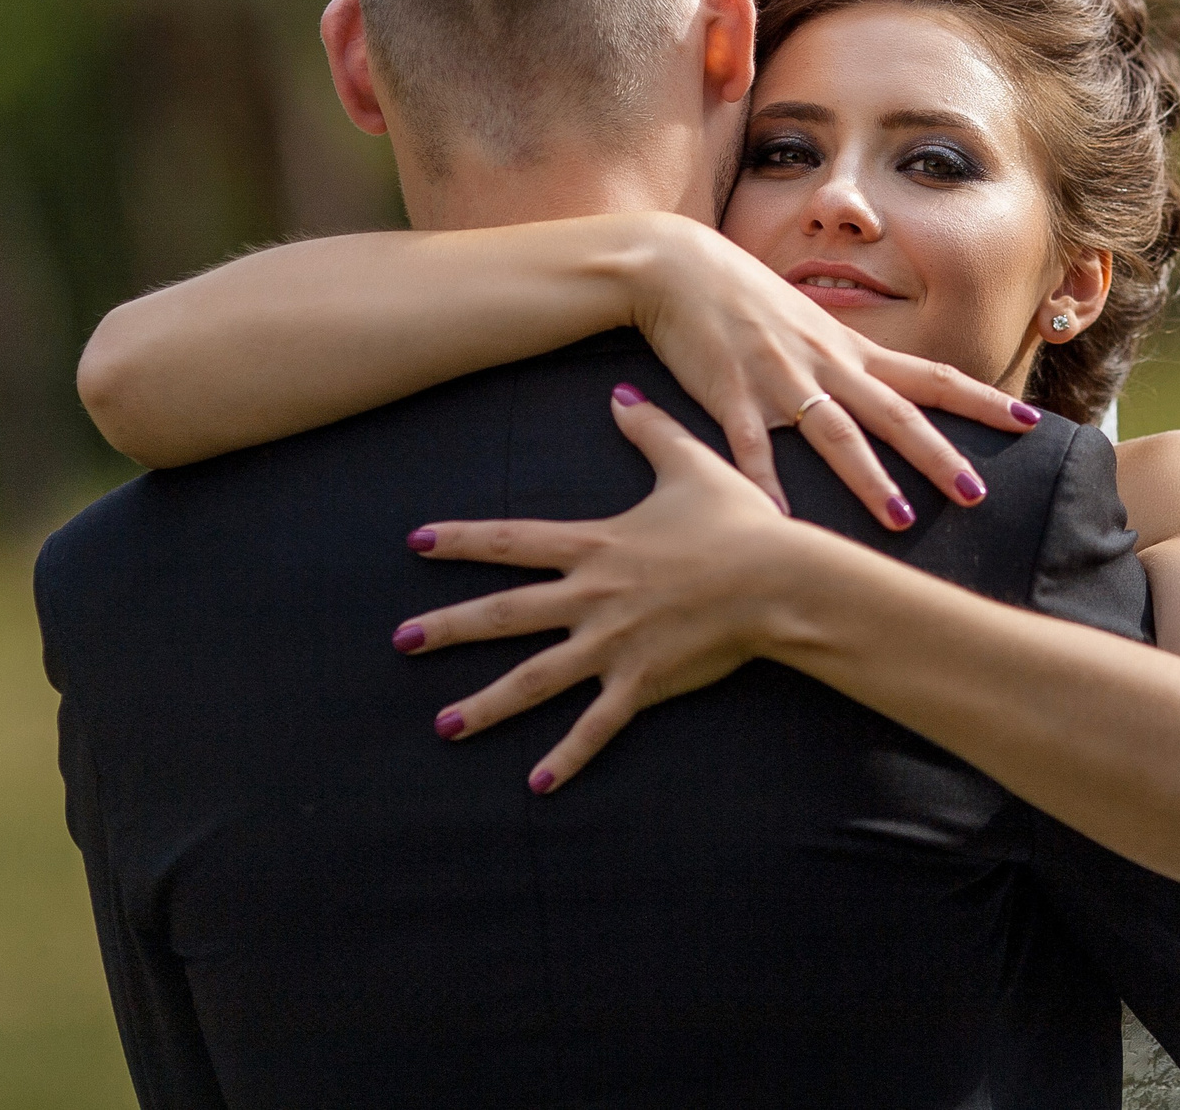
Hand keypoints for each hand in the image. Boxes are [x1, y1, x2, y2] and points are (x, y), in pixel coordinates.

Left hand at [396, 385, 835, 791]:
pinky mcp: (643, 682)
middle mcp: (593, 597)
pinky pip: (596, 725)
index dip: (462, 540)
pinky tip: (535, 786)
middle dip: (449, 628)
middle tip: (400, 642)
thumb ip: (650, 430)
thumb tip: (620, 393)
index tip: (415, 542)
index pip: (514, 542)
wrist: (780, 579)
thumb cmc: (741, 522)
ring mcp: (614, 644)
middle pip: (506, 614)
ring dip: (487, 704)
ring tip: (443, 726)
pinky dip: (566, 757)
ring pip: (537, 679)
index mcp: (598, 546)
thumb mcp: (692, 465)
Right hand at [632, 216, 1037, 527]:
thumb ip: (841, 363)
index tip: (1030, 422)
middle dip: (938, 455)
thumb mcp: (806, 325)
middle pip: (895, 413)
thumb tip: (880, 394)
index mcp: (849, 351)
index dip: (982, 401)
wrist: (675, 264)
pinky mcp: (728, 393)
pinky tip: (779, 522)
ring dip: (869, 479)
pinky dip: (764, 485)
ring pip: (835, 433)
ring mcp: (778, 378)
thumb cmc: (742, 298)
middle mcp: (825, 363)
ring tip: (902, 521)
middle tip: (978, 494)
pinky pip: (749, 448)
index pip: (931, 377)